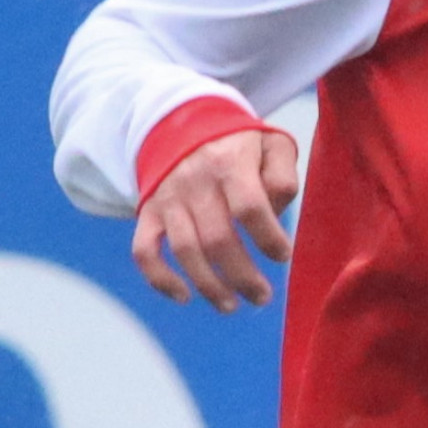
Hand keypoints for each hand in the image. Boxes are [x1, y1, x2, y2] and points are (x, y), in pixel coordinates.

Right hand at [132, 127, 302, 309]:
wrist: (181, 122)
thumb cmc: (238, 143)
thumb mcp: (271, 144)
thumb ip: (283, 176)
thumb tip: (277, 211)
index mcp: (230, 163)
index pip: (250, 208)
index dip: (269, 238)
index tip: (282, 255)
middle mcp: (195, 182)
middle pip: (218, 239)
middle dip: (243, 276)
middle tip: (262, 296)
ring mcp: (168, 199)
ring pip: (185, 251)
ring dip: (209, 286)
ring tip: (231, 306)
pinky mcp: (149, 212)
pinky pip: (144, 250)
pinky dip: (159, 278)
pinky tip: (184, 297)